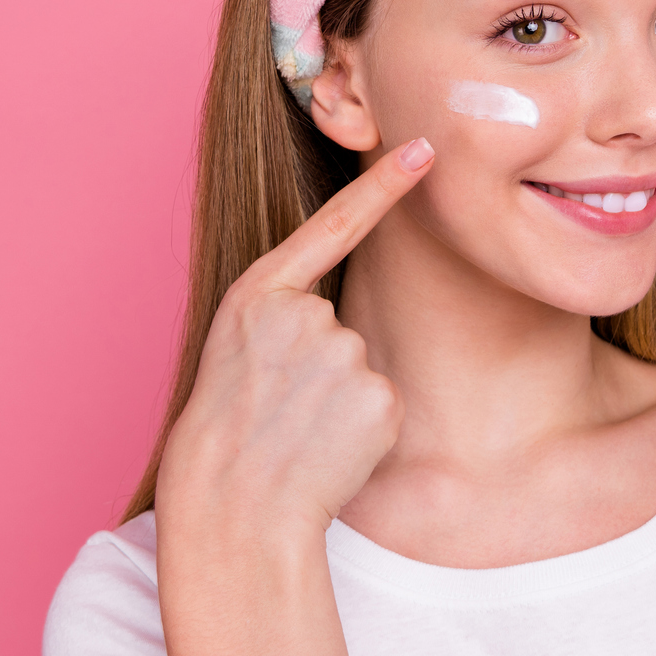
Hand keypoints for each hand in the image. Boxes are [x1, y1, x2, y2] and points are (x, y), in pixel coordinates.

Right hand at [156, 137, 435, 540]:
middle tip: (280, 411)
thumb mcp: (239, 351)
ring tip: (299, 433)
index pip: (334, 225)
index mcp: (259, 294)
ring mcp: (344, 351)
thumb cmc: (231, 435)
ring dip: (342, 399)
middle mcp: (303, 313)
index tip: (425, 147)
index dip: (384, 184)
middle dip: (324, 366)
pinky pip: (384, 400)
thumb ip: (287, 317)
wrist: (232, 507)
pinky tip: (328, 450)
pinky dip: (364, 428)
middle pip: (344, 324)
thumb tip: (339, 326)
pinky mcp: (378, 394)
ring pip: (365, 365)